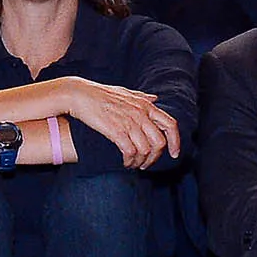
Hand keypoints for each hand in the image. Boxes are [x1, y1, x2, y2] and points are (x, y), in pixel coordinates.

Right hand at [54, 78, 180, 166]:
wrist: (80, 94)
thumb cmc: (101, 93)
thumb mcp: (125, 91)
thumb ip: (142, 97)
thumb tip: (156, 98)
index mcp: (146, 105)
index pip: (170, 125)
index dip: (176, 142)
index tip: (174, 154)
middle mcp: (141, 113)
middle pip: (159, 142)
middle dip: (155, 158)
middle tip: (147, 164)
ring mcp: (129, 122)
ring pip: (146, 150)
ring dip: (141, 162)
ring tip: (135, 165)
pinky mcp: (116, 131)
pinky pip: (131, 152)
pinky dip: (130, 161)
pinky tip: (125, 163)